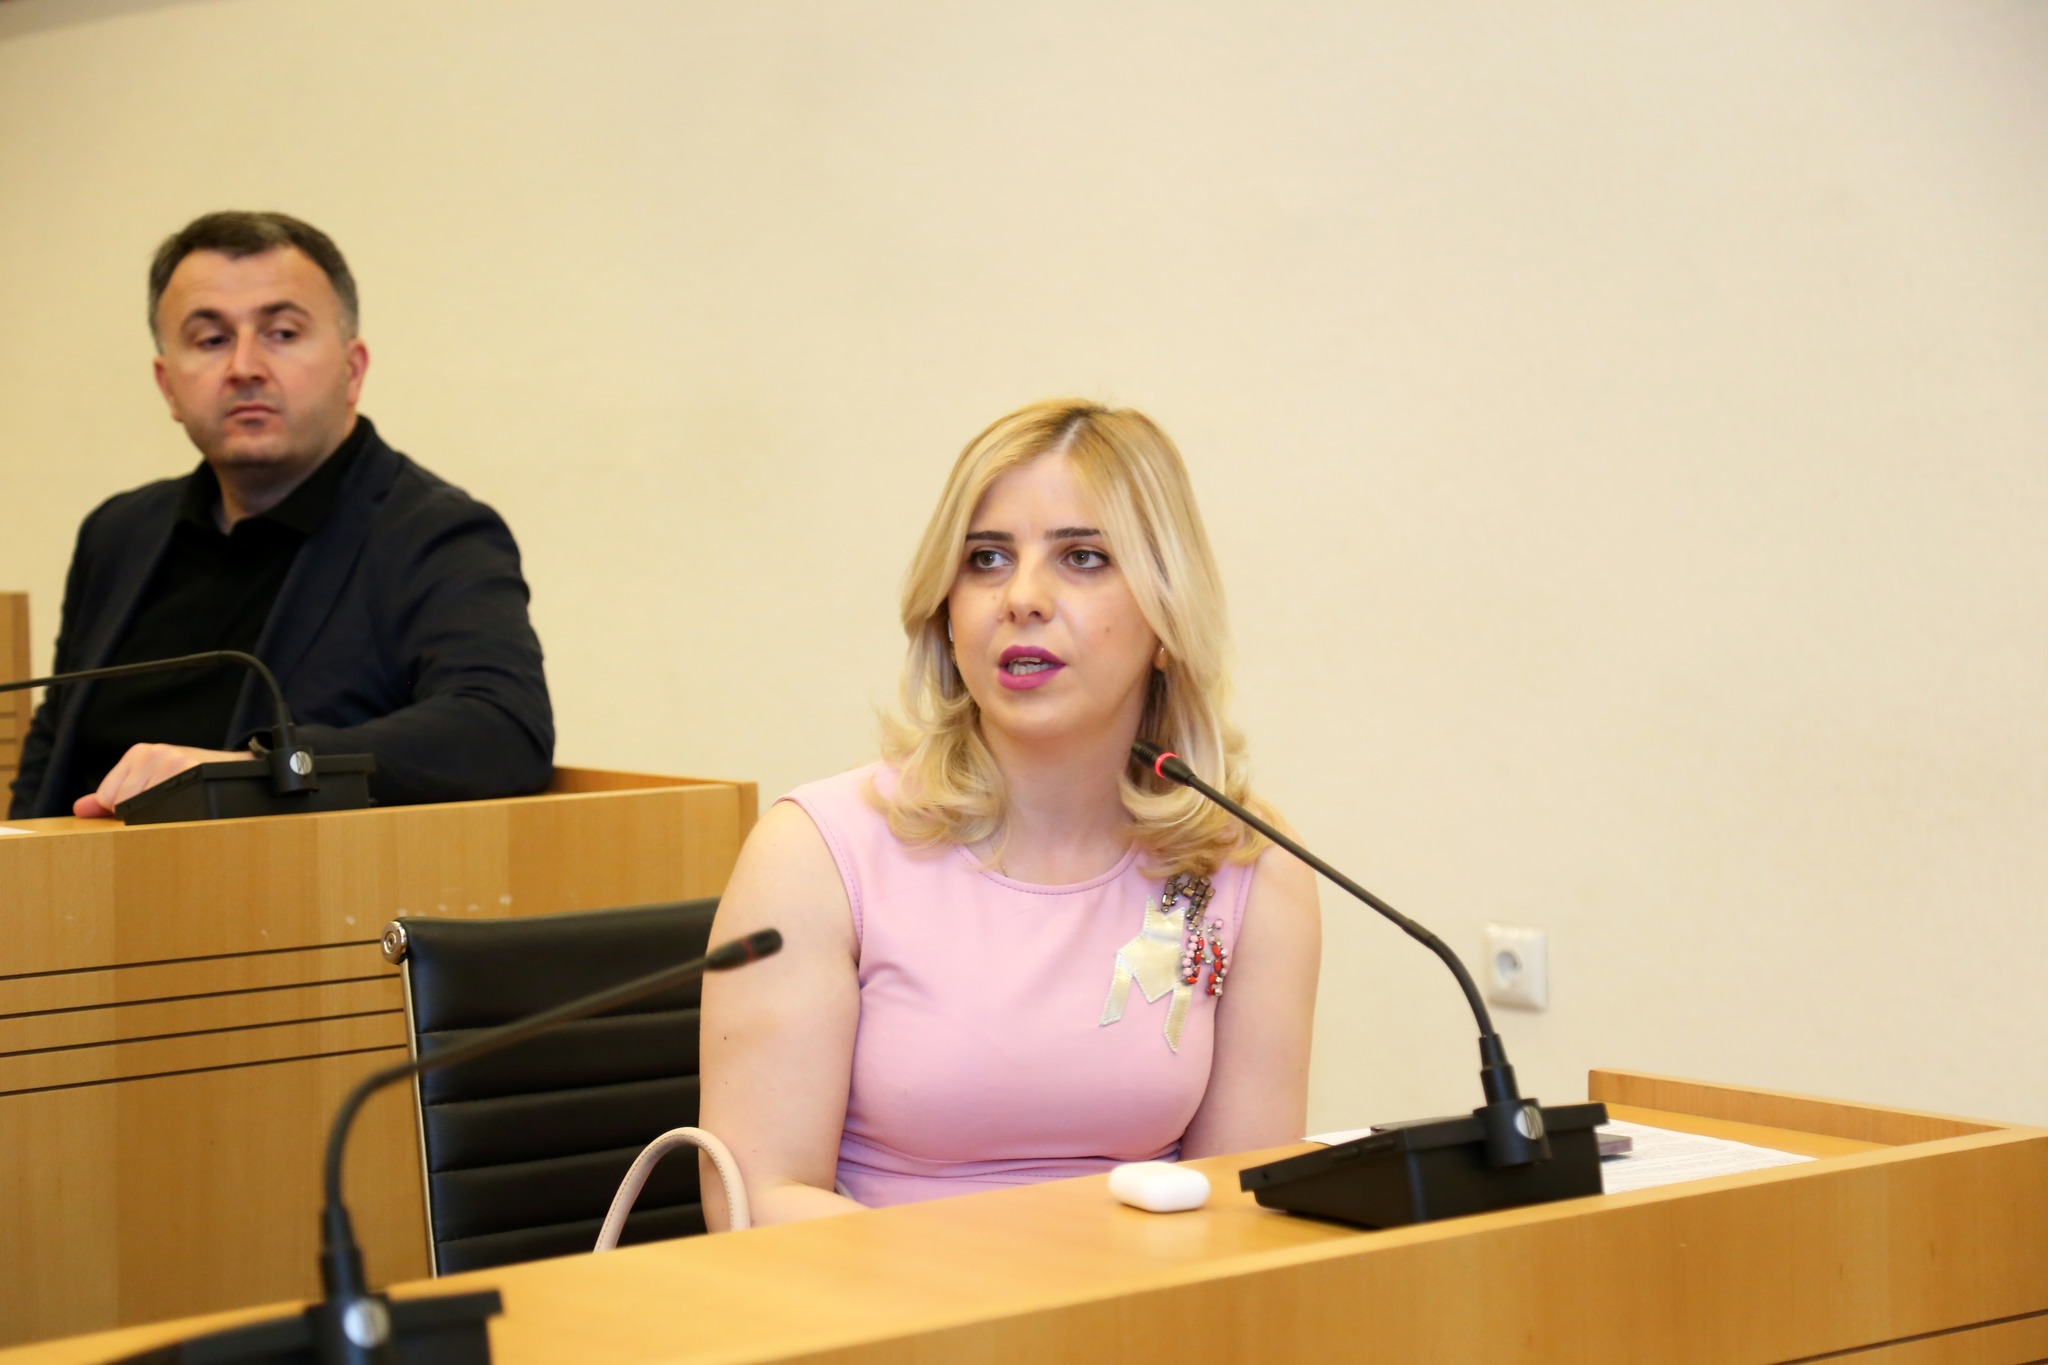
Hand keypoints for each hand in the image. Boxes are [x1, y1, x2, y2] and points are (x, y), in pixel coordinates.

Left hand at [73, 743, 250, 817]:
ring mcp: (174, 761)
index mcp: (139, 752)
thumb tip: (79, 809)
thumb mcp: (147, 780)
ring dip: (160, 815)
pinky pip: (167, 808)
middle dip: (140, 813)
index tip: (147, 803)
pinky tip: (187, 808)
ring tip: (179, 804)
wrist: (236, 768)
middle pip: (124, 804)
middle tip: (166, 804)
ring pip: (145, 808)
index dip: (123, 810)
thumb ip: (110, 795)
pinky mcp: (193, 771)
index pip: (108, 797)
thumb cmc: (188, 778)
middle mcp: (155, 753)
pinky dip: (174, 816)